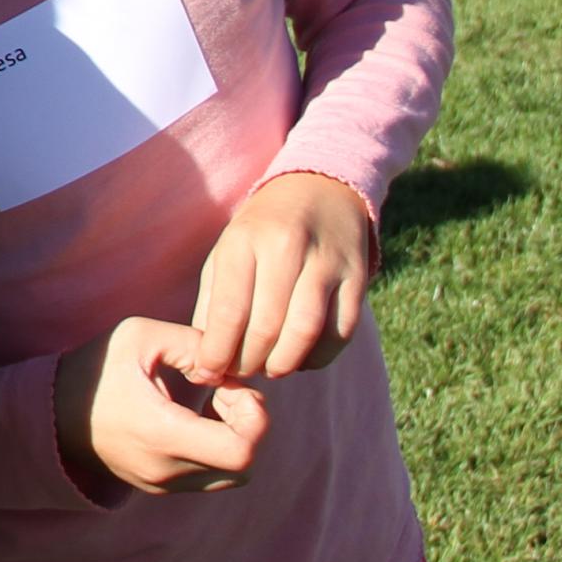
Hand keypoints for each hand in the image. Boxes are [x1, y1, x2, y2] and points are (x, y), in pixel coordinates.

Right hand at [54, 315, 270, 499]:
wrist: (49, 413)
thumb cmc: (96, 370)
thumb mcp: (139, 336)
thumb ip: (192, 342)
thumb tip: (227, 366)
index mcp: (163, 434)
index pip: (242, 451)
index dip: (252, 417)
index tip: (227, 388)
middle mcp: (166, 470)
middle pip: (244, 467)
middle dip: (248, 427)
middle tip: (224, 395)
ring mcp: (162, 485)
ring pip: (232, 477)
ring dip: (234, 441)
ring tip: (210, 409)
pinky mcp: (159, 488)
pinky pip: (209, 479)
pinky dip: (216, 451)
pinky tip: (193, 420)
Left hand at [190, 172, 376, 381]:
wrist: (321, 188)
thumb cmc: (262, 230)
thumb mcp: (227, 252)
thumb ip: (212, 305)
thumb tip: (203, 364)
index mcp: (245, 240)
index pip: (230, 311)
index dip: (217, 353)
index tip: (209, 373)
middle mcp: (287, 248)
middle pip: (267, 327)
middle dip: (249, 363)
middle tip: (240, 372)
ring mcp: (326, 262)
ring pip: (305, 333)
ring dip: (283, 365)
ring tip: (269, 368)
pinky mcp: (358, 277)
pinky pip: (340, 333)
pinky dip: (317, 358)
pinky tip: (300, 358)